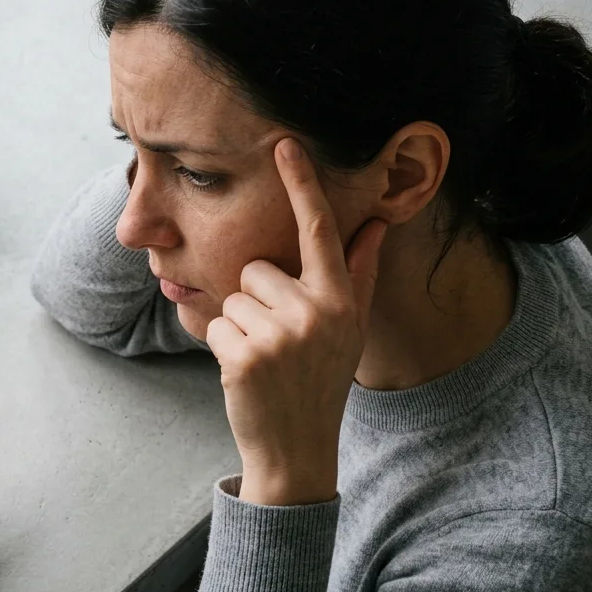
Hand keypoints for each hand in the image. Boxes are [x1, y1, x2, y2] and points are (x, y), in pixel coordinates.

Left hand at [206, 139, 386, 505]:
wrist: (297, 447)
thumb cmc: (321, 380)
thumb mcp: (349, 329)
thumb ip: (359, 275)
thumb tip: (376, 225)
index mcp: (341, 299)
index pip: (319, 230)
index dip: (302, 185)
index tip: (285, 144)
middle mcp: (316, 311)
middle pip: (256, 268)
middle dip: (256, 300)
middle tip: (278, 342)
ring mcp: (281, 334)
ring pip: (232, 298)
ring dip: (239, 327)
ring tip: (265, 361)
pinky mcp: (246, 355)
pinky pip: (215, 325)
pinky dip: (220, 348)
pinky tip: (246, 374)